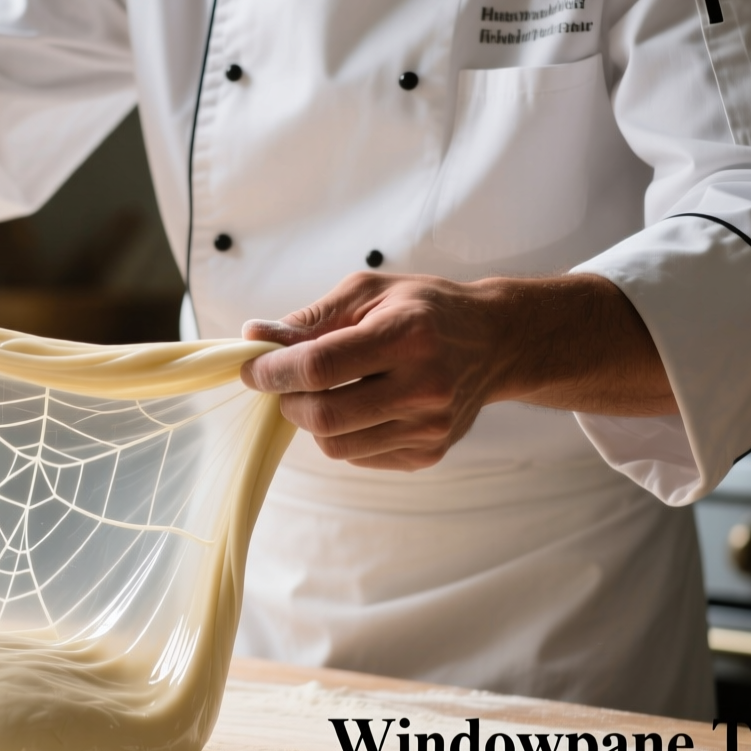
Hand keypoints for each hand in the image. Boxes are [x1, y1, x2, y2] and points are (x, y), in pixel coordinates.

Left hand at [239, 272, 675, 470]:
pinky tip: (361, 407)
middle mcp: (424, 386)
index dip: (274, 372)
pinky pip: (360, 457)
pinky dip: (345, 435)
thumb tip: (254, 337)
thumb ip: (310, 318)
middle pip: (324, 417)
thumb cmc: (425, 309)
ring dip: (314, 421)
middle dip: (289, 403)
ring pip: (337, 445)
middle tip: (284, 385)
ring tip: (324, 393)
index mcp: (406, 335)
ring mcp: (431, 426)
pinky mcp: (430, 452)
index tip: (254, 369)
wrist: (496, 341)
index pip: (319, 367)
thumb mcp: (368, 292)